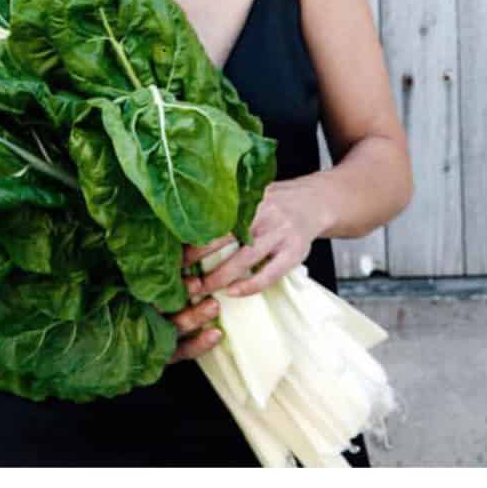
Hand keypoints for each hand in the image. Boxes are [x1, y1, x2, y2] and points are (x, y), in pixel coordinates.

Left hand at [168, 180, 330, 363]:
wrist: (315, 201)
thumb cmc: (273, 201)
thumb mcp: (249, 195)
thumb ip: (225, 206)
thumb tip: (182, 217)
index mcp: (245, 198)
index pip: (212, 217)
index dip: (190, 235)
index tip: (171, 251)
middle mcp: (262, 213)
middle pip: (224, 237)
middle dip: (198, 257)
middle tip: (179, 274)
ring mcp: (279, 233)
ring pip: (245, 257)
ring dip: (220, 275)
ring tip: (200, 288)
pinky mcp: (294, 252)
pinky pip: (270, 273)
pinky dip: (251, 284)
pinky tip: (233, 292)